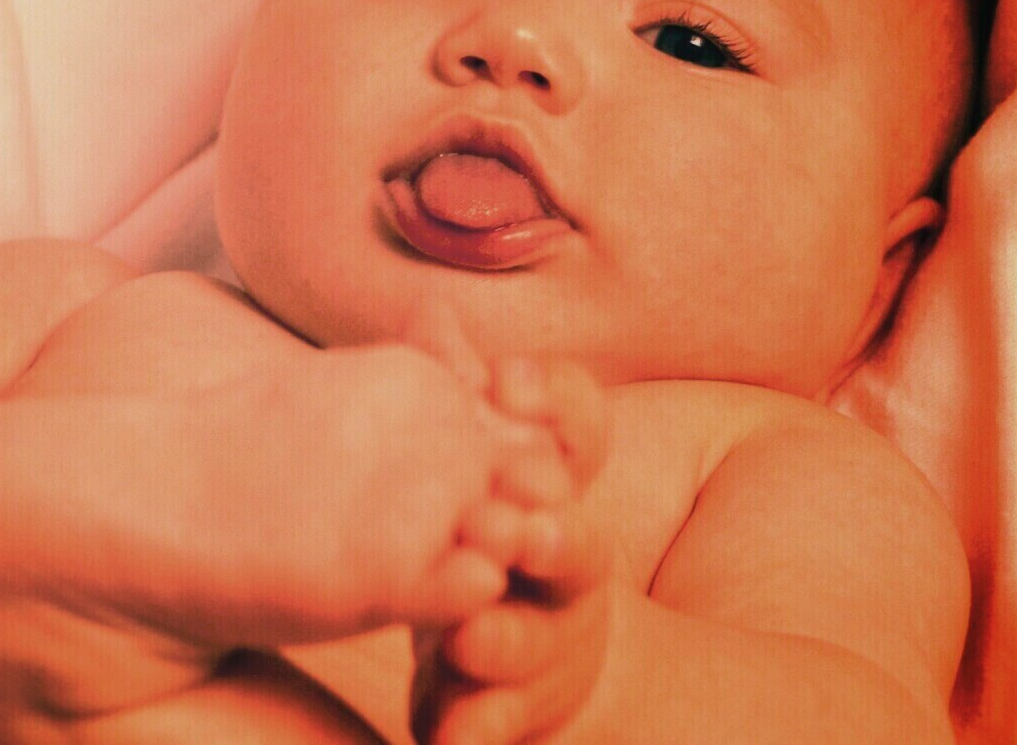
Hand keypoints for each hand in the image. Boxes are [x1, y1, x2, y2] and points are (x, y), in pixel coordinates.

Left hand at [408, 355, 614, 744]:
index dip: (553, 408)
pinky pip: (501, 723)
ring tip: (470, 637)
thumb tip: (434, 314)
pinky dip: (477, 729)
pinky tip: (450, 738)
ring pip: (543, 639)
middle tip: (517, 529)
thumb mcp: (467, 460)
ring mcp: (548, 639)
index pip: (579, 436)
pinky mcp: (514, 708)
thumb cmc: (479, 529)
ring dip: (509, 635)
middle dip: (553, 536)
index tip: (505, 385)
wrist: (518, 653)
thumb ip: (454, 393)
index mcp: (553, 489)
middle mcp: (567, 565)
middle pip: (582, 547)